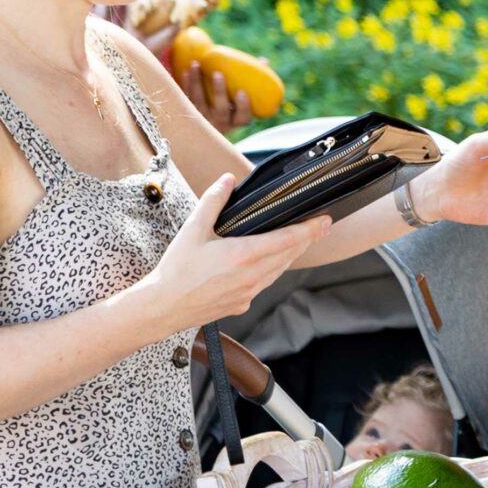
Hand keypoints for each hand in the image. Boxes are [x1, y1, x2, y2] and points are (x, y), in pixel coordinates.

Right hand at [137, 175, 328, 334]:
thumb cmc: (176, 269)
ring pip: (279, 271)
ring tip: (301, 241)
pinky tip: (270, 263)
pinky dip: (273, 270)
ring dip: (291, 255)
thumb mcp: (193, 229)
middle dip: (307, 239)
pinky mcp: (242, 304)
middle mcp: (253, 276)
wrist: (162, 307)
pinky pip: (265, 284)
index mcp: (244, 255)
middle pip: (289, 255)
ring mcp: (249, 293)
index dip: (310, 229)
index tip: (324, 220)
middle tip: (320, 226)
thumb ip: (214, 201)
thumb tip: (228, 179)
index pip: (288, 239)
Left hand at [139, 25, 255, 132]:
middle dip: (219, 91)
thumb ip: (253, 83)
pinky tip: (185, 71)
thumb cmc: (229, 107)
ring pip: (199, 102)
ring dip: (197, 82)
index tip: (243, 92)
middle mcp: (219, 124)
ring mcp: (202, 120)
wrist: (199, 129)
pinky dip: (185, 85)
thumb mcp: (240, 101)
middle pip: (220, 109)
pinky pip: (185, 99)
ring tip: (196, 64)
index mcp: (235, 121)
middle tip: (218, 74)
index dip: (243, 107)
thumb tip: (264, 61)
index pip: (243, 118)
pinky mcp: (187, 115)